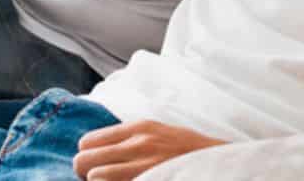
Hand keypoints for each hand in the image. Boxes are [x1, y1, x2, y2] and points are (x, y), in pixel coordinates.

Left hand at [72, 120, 224, 179]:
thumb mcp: (158, 133)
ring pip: (94, 178)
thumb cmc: (186, 152)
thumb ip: (129, 137)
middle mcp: (138, 145)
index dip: (88, 157)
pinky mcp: (150, 180)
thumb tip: (96, 148)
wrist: (219, 165)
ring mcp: (144, 167)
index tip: (96, 166)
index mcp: (138, 128)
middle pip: (84, 161)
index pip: (87, 142)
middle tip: (99, 179)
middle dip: (87, 172)